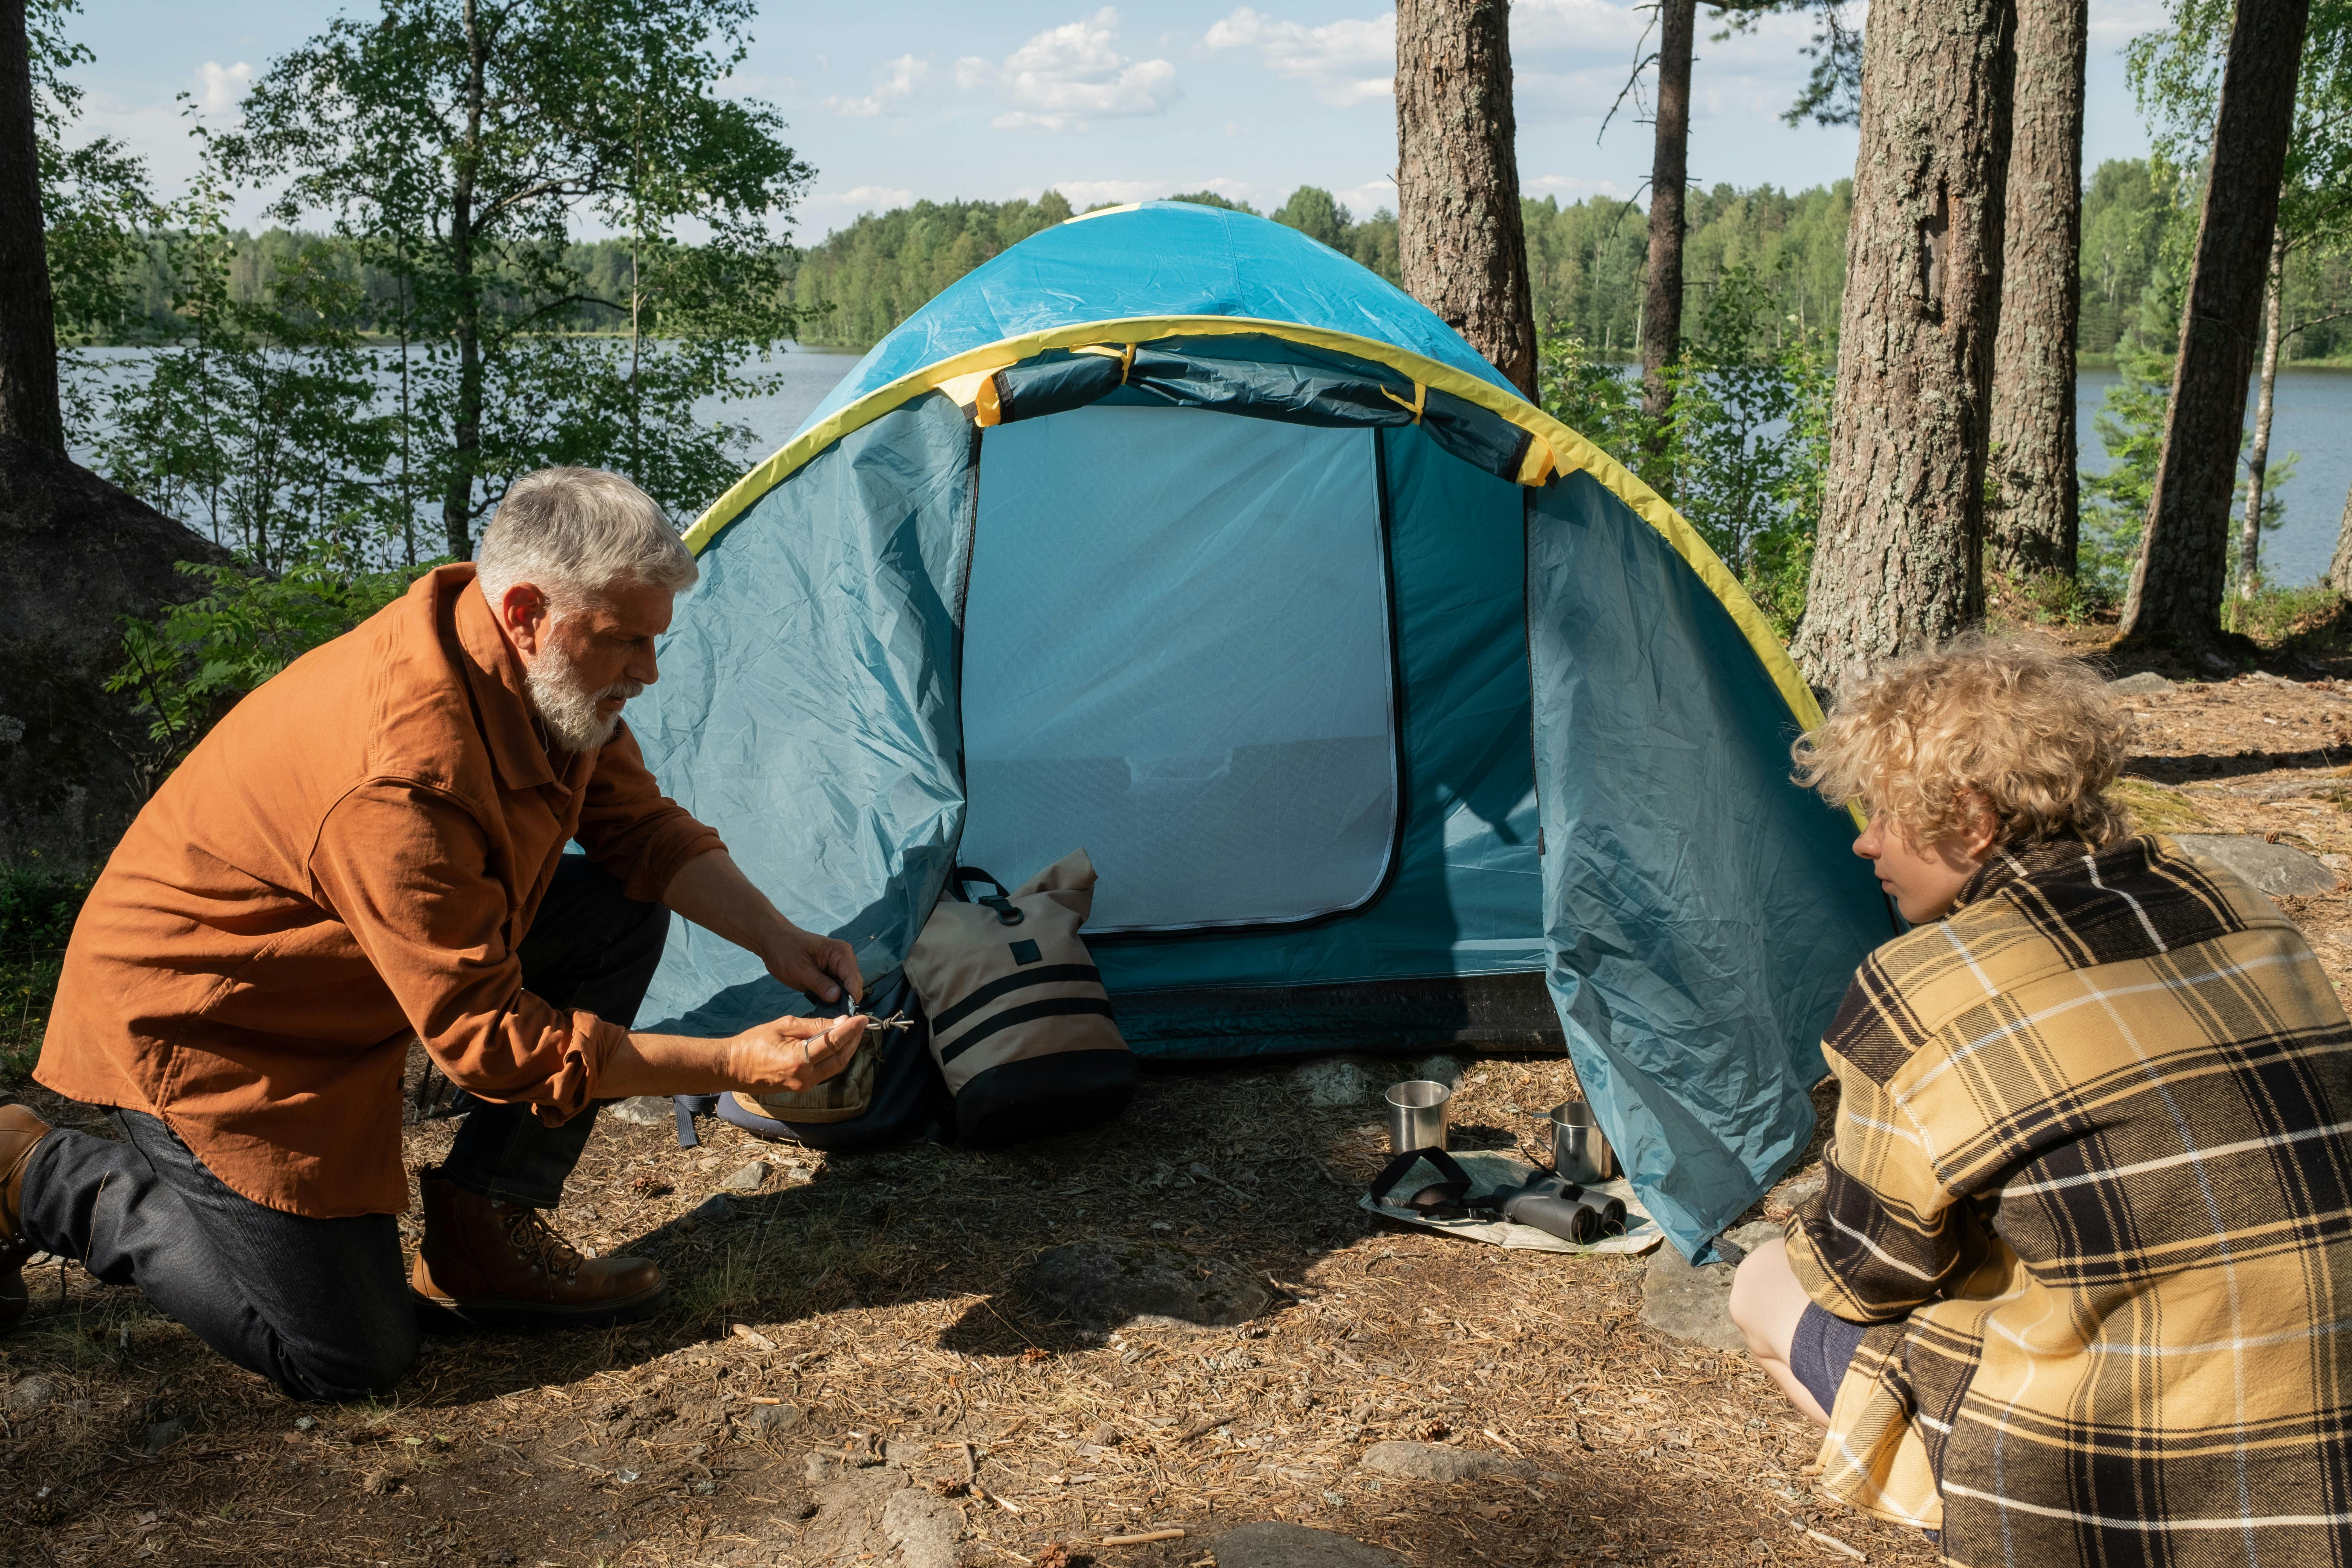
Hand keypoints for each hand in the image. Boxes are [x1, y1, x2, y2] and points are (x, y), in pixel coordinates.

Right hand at [725, 1013, 867, 1095]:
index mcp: (799, 1059)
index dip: (851, 1030)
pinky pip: (825, 1072)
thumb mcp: (783, 1026)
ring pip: (835, 1067)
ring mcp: (804, 1085)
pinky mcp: (801, 1087)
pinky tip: (838, 1046)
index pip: (834, 1042)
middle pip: (840, 1058)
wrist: (733, 1068)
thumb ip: (813, 1025)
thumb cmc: (753, 1042)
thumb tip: (839, 1023)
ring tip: (853, 1033)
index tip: (863, 1018)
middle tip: (860, 1025)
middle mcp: (805, 1077)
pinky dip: (835, 1058)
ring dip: (847, 1050)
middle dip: (853, 1041)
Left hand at [763, 924, 863, 1006]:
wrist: (774, 943)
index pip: (854, 979)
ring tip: (826, 1012)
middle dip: (845, 1002)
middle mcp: (845, 961)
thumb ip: (819, 983)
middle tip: (830, 1015)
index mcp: (841, 953)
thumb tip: (837, 997)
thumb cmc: (785, 950)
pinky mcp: (831, 977)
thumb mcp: (800, 968)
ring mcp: (838, 969)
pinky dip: (832, 1000)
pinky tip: (823, 1006)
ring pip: (847, 991)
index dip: (850, 998)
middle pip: (853, 986)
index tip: (841, 1014)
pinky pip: (837, 992)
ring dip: (838, 1003)